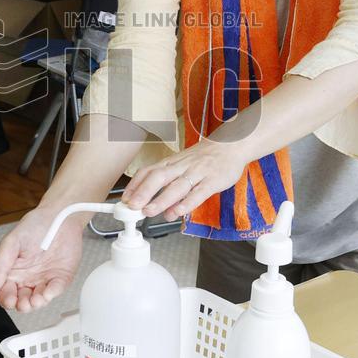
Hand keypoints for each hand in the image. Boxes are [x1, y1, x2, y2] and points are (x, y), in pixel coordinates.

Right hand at [0, 205, 83, 311]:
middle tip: (22, 302)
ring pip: (37, 300)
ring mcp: (44, 279)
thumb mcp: (11, 243)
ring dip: (35, 304)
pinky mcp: (60, 278)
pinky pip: (55, 291)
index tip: (8, 299)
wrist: (60, 215)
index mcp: (12, 271)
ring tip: (35, 300)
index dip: (5, 299)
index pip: (4, 293)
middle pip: (20, 301)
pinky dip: (51, 295)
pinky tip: (47, 293)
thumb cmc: (35, 225)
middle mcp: (27, 278)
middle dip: (20, 305)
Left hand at [121, 138, 249, 219]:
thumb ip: (168, 183)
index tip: (125, 200)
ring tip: (149, 212)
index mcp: (172, 163)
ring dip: (161, 199)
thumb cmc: (204, 158)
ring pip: (177, 186)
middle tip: (132, 207)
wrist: (232, 145)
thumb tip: (151, 202)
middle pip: (159, 177)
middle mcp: (181, 167)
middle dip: (143, 192)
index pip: (148, 171)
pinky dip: (187, 203)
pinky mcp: (213, 181)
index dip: (135, 186)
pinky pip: (199, 193)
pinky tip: (178, 212)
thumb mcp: (182, 164)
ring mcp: (197, 173)